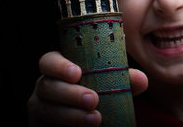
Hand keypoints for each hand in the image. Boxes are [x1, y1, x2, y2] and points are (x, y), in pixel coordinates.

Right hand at [27, 51, 147, 125]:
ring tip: (95, 119)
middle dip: (70, 93)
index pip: (50, 61)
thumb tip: (141, 79)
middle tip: (93, 100)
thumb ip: (124, 80)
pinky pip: (46, 126)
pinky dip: (65, 126)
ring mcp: (41, 107)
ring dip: (70, 115)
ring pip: (46, 109)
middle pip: (47, 86)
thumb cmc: (99, 93)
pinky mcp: (41, 126)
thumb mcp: (111, 85)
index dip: (59, 66)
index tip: (77, 73)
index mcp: (59, 69)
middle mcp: (46, 85)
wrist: (91, 120)